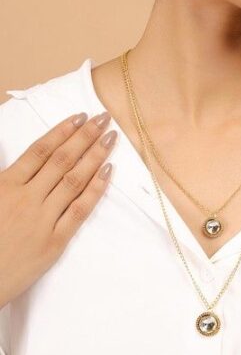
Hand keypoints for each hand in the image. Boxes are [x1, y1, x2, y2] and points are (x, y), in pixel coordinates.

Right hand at [0, 110, 116, 308]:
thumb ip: (4, 172)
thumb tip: (16, 154)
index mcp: (5, 185)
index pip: (40, 151)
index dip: (62, 131)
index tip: (81, 116)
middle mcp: (27, 199)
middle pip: (62, 160)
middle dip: (85, 136)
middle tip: (104, 119)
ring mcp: (43, 220)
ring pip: (74, 180)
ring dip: (95, 156)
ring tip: (111, 138)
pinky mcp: (54, 242)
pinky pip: (80, 210)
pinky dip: (95, 189)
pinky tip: (108, 171)